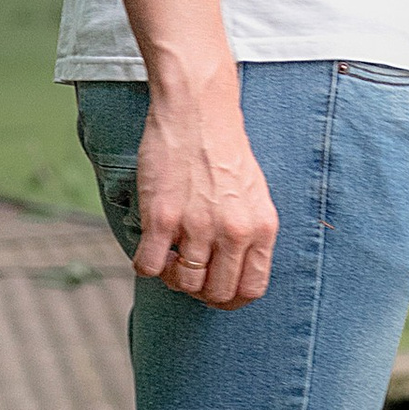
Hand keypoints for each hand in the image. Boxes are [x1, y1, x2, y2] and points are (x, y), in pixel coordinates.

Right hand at [132, 82, 277, 304]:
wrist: (197, 111)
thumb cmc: (225, 150)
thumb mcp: (255, 195)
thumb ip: (250, 234)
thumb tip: (234, 270)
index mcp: (262, 228)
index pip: (252, 289)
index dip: (230, 298)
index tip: (215, 289)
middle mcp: (234, 232)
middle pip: (217, 293)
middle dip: (200, 290)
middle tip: (188, 271)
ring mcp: (197, 227)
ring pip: (184, 284)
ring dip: (172, 277)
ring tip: (169, 254)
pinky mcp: (162, 217)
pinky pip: (149, 267)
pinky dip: (146, 265)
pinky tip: (150, 246)